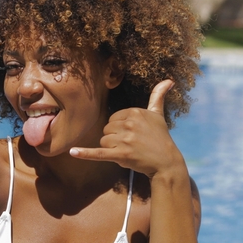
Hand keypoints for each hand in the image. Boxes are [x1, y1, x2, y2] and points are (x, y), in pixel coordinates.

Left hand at [70, 80, 184, 177]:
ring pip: (103, 141)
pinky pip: (98, 153)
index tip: (133, 134)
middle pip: (107, 129)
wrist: (166, 162)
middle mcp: (129, 124)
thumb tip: (169, 80)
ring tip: (128, 151)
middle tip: (131, 144)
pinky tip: (73, 152)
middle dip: (115, 138)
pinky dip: (85, 154)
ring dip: (112, 148)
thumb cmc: (160, 138)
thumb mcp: (158, 115)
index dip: (120, 128)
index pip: (113, 118)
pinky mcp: (120, 155)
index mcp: (134, 112)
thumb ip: (158, 96)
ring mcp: (125, 140)